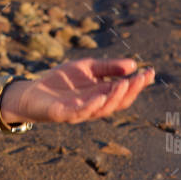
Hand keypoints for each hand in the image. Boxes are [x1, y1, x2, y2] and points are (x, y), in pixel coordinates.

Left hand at [0, 57, 154, 124]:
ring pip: (103, 109)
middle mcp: (94, 106)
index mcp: (101, 95)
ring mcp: (80, 112)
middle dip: (132, 90)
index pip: (124, 91)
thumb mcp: (86, 68)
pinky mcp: (64, 115)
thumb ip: (107, 67)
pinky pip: (81, 113)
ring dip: (115, 97)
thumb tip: (133, 64)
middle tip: (142, 77)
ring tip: (124, 83)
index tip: (150, 71)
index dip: (138, 83)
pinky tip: (101, 96)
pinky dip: (92, 106)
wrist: (30, 92)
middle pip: (118, 102)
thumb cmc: (59, 82)